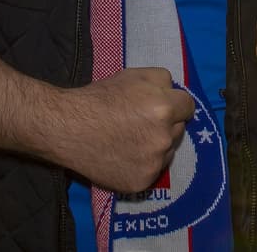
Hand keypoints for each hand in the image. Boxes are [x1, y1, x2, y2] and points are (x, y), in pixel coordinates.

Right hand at [56, 67, 195, 193]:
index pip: (188, 107)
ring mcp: (154, 163)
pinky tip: (125, 156)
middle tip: (141, 123)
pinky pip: (154, 170)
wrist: (67, 128)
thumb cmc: (100, 98)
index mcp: (165, 108)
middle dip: (166, 124)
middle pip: (179, 129)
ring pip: (168, 151)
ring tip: (130, 140)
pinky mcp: (142, 182)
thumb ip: (162, 80)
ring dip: (156, 145)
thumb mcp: (134, 74)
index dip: (175, 105)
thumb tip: (175, 93)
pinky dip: (143, 164)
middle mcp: (164, 138)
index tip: (164, 107)